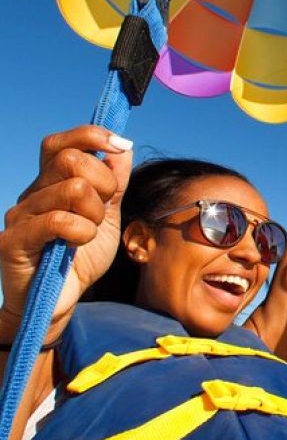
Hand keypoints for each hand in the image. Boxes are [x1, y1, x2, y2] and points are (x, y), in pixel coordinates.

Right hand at [0, 126, 132, 336]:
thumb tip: (121, 146)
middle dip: (103, 183)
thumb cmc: (81, 259)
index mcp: (52, 183)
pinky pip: (59, 220)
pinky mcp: (13, 240)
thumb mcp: (108, 217)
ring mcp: (19, 215)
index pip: (62, 143)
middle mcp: (32, 193)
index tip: (119, 146)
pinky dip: (81, 231)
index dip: (91, 136)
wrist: (59, 303)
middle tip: (102, 211)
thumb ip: (115, 183)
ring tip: (87, 234)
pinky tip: (78, 244)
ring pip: (73, 189)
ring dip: (94, 215)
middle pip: (72, 160)